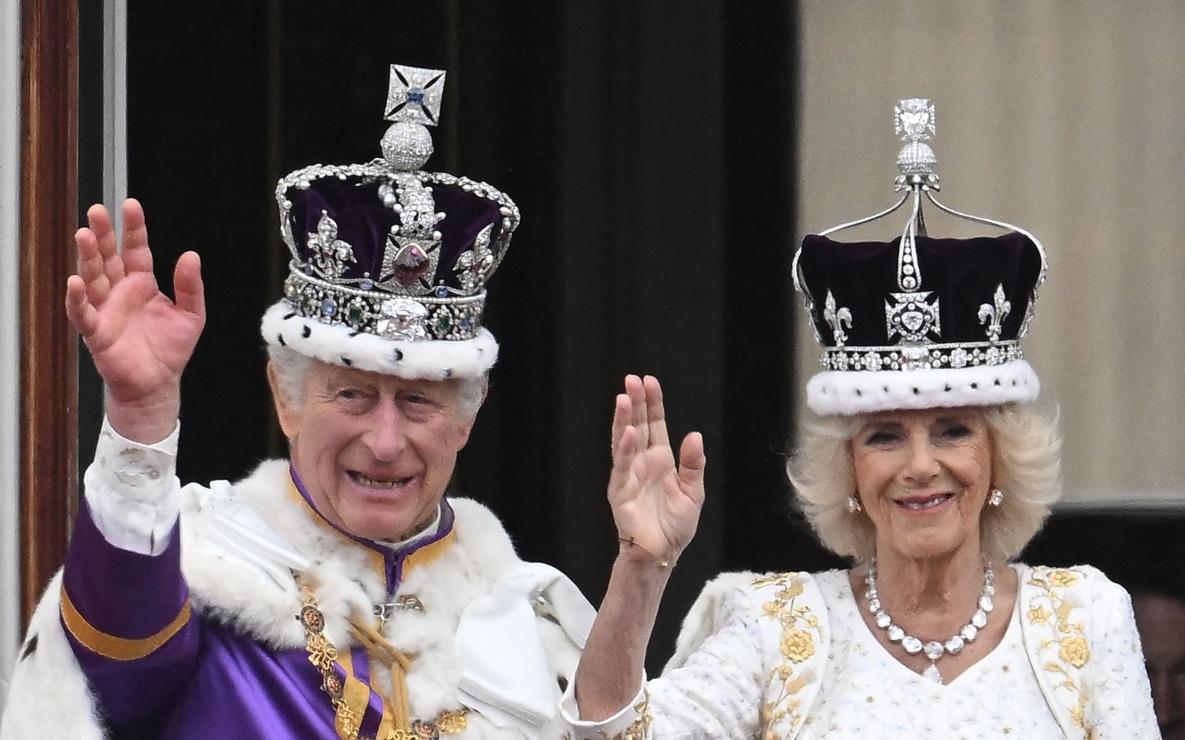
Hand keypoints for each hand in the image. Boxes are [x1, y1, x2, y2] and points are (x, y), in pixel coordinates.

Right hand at [65, 199, 205, 441]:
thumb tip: (191, 255)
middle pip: (109, 258)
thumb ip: (190, 286)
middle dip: (104, 234)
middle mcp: (120, 292)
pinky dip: (77, 299)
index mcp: (142, 283)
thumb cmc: (171, 349)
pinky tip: (75, 281)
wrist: (159, 385)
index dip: (133, 229)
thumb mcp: (192, 315)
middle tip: (97, 211)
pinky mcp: (97, 332)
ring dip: (88, 257)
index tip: (130, 205)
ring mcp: (106, 310)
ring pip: (93, 278)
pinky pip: (83, 313)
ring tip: (84, 235)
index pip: (136, 250)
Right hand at [607, 375, 705, 567]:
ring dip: (623, 419)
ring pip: (625, 441)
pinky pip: (622, 467)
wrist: (662, 554)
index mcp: (661, 460)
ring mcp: (629, 475)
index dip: (653, 404)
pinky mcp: (620, 492)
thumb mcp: (693, 493)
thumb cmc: (674, 526)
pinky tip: (629, 432)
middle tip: (632, 379)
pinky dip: (625, 449)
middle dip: (635, 403)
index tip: (650, 381)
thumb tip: (694, 435)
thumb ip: (693, 465)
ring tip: (623, 397)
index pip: (655, 425)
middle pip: (638, 426)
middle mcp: (643, 463)